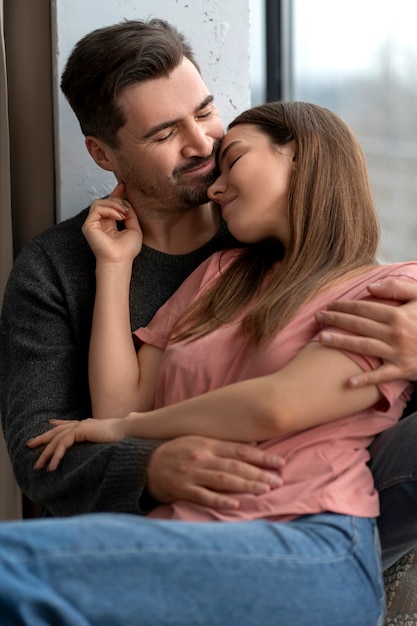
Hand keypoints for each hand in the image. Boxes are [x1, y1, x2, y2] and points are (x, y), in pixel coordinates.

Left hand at [27, 418, 126, 471]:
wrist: (131, 430)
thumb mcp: (111, 439)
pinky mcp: (81, 430)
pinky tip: (52, 467)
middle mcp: (83, 423)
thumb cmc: (126, 436)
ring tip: (38, 466)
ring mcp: (81, 425)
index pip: (69, 424)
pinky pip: (63, 444)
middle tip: (29, 445)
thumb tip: (114, 438)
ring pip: (57, 440)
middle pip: (57, 431)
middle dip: (43, 438)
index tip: (49, 424)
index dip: (58, 425)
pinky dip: (56, 456)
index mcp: (89, 425)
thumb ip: (107, 439)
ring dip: (46, 454)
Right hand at [82, 182, 142, 262]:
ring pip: (100, 202)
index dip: (116, 193)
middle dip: (118, 200)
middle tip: (127, 209)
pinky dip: (109, 209)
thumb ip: (130, 214)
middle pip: (105, 201)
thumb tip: (127, 201)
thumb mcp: (134, 228)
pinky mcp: (88, 225)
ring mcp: (93, 224)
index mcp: (109, 224)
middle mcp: (100, 223)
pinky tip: (118, 216)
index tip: (124, 185)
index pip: (111, 204)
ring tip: (123, 213)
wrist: (120, 260)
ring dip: (114, 204)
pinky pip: (97, 208)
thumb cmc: (127, 250)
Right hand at [146, 436, 284, 509]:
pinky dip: (219, 501)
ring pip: (223, 480)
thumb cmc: (177, 452)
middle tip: (278, 481)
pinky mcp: (182, 489)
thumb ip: (223, 444)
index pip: (240, 450)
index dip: (261, 457)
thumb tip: (253, 443)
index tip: (280, 463)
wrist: (144, 464)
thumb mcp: (199, 441)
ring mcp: (191, 473)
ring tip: (264, 490)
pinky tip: (235, 505)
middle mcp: (201, 456)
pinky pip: (203, 496)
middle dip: (259, 473)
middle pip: (235, 465)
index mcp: (207, 443)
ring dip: (245, 485)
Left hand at [316, 279, 416, 385]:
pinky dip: (365, 380)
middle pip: (358, 325)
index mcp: (397, 314)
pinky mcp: (403, 370)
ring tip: (321, 339)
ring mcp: (398, 352)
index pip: (363, 308)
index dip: (344, 306)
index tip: (329, 305)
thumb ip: (397, 288)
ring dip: (340, 343)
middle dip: (335, 320)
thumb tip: (370, 287)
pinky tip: (347, 383)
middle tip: (317, 318)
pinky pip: (381, 376)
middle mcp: (395, 333)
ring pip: (363, 347)